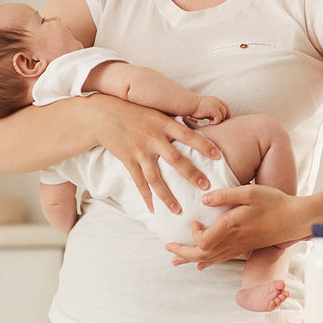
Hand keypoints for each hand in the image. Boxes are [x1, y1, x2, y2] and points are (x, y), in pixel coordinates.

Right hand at [90, 95, 221, 213]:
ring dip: (168, 195)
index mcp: (163, 123)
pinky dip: (146, 197)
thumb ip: (175, 124)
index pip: (188, 135)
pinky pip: (138, 182)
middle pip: (175, 159)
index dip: (204, 145)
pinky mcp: (127, 160)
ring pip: (155, 177)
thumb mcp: (157, 112)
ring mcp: (139, 151)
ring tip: (179, 210)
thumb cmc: (136, 112)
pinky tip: (153, 210)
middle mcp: (153, 138)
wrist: (103, 115)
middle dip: (192, 174)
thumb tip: (199, 131)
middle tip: (206, 186)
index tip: (219, 156)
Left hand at [166, 185, 309, 267]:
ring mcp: (240, 246)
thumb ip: (225, 196)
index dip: (193, 235)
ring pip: (210, 260)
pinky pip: (221, 259)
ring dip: (191, 259)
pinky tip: (200, 264)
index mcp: (232, 227)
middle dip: (183, 253)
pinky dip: (207, 262)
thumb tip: (204, 199)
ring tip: (175, 260)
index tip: (194, 221)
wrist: (295, 219)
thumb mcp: (250, 192)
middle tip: (168, 249)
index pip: (204, 242)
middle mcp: (233, 241)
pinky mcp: (245, 247)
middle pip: (202, 255)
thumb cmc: (274, 203)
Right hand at [192, 95, 230, 123]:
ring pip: (223, 115)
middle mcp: (217, 101)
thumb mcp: (207, 109)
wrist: (189, 104)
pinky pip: (219, 118)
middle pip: (226, 111)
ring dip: (218, 121)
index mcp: (216, 100)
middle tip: (218, 124)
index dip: (226, 114)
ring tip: (210, 122)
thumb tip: (217, 120)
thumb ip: (213, 112)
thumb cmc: (195, 108)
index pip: (226, 107)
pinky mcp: (213, 109)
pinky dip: (215, 122)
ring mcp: (216, 105)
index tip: (223, 120)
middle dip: (223, 118)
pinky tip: (209, 122)